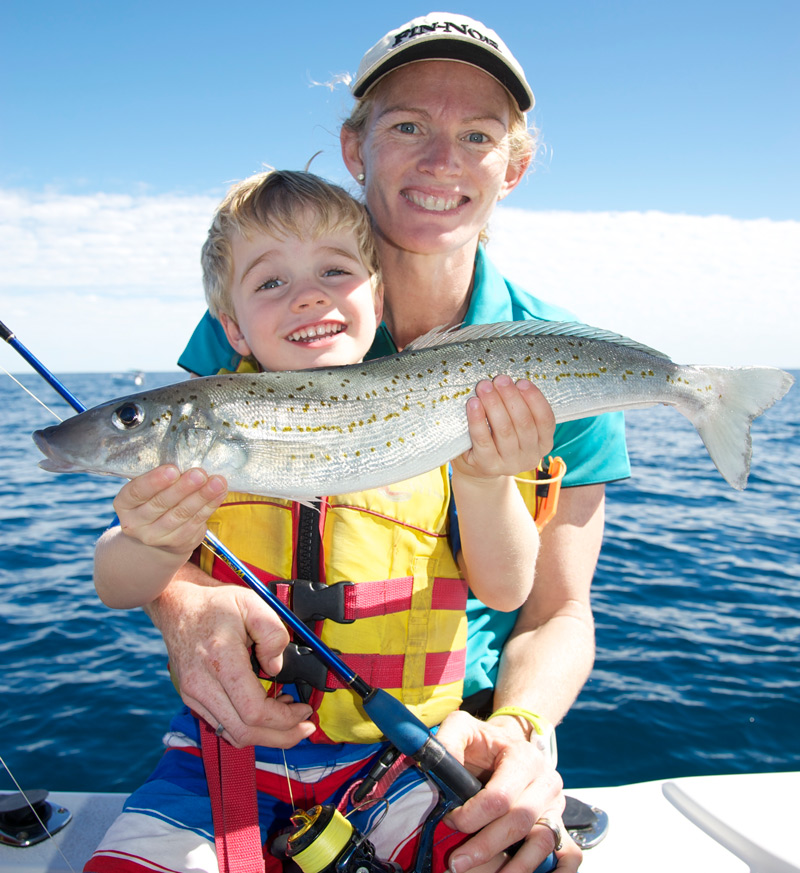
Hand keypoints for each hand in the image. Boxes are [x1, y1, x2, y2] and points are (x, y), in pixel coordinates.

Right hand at [114, 465, 227, 556]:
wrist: (157, 536)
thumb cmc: (154, 500)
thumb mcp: (148, 488)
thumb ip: (161, 476)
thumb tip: (188, 459)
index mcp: (125, 504)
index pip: (136, 492)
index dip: (154, 481)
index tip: (172, 469)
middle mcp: (136, 523)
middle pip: (161, 503)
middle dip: (183, 488)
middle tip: (199, 473)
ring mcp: (156, 536)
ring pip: (181, 514)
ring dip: (201, 496)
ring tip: (216, 482)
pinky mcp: (178, 542)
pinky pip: (196, 521)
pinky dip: (210, 505)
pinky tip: (220, 492)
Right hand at [147, 567, 314, 748]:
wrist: (178, 606)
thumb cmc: (214, 604)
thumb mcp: (253, 603)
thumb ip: (273, 633)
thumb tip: (276, 668)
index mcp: (221, 661)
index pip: (254, 711)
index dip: (285, 719)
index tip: (304, 709)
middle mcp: (202, 684)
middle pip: (245, 732)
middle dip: (281, 736)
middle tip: (304, 725)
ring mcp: (193, 694)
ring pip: (233, 735)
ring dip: (265, 735)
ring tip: (288, 719)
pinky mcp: (192, 698)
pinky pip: (222, 726)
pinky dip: (248, 727)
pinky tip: (264, 713)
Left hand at [435, 710, 581, 871]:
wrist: (508, 743)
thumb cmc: (484, 741)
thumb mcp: (463, 728)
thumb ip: (448, 742)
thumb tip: (440, 769)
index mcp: (524, 757)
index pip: (501, 796)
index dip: (473, 815)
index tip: (450, 820)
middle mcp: (545, 781)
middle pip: (520, 821)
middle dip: (486, 846)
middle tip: (457, 862)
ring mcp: (554, 805)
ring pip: (542, 842)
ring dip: (515, 866)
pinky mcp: (557, 823)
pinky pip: (565, 853)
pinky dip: (552, 870)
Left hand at [453, 376, 554, 479]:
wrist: (478, 469)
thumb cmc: (498, 438)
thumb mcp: (516, 426)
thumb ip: (518, 408)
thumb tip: (508, 381)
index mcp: (543, 443)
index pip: (546, 420)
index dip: (535, 399)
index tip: (522, 382)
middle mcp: (530, 456)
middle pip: (524, 423)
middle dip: (511, 397)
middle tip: (500, 379)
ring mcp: (510, 464)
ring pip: (504, 430)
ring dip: (494, 404)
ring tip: (484, 386)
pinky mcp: (488, 465)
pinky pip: (483, 440)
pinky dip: (478, 420)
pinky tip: (473, 404)